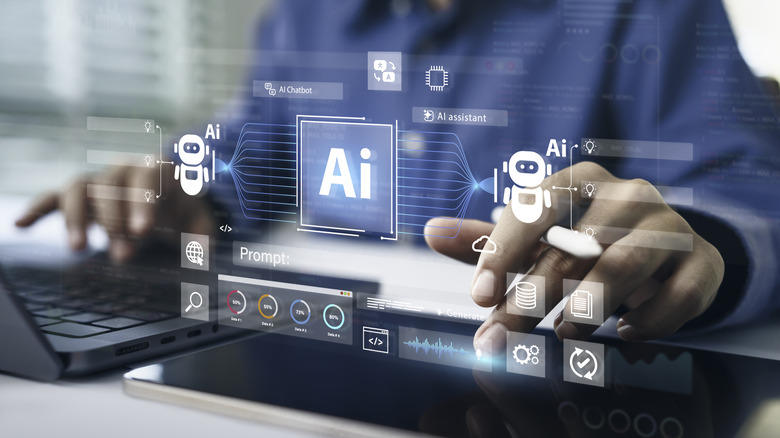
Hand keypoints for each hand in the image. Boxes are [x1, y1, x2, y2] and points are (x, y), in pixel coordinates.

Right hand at [15, 165, 212, 261]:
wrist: (173, 194)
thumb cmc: (187, 211)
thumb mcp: (202, 223)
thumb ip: (203, 239)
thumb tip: (203, 260)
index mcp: (158, 170)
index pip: (146, 180)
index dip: (142, 203)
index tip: (142, 231)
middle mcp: (124, 170)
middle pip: (110, 188)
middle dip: (115, 222)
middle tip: (124, 255)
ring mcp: (99, 181)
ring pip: (79, 188)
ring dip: (75, 217)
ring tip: (77, 247)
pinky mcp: (81, 196)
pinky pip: (54, 197)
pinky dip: (38, 208)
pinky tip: (21, 224)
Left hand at [425, 162, 723, 351]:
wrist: (666, 245)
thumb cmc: (590, 239)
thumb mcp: (540, 236)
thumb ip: (490, 239)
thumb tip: (430, 231)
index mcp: (580, 181)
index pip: (535, 209)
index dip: (503, 253)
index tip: (479, 296)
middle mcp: (626, 195)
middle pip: (572, 248)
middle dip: (530, 298)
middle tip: (501, 335)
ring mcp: (668, 226)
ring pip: (623, 267)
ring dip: (587, 307)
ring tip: (566, 330)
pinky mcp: (701, 261)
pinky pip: (678, 294)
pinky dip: (649, 321)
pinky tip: (625, 333)